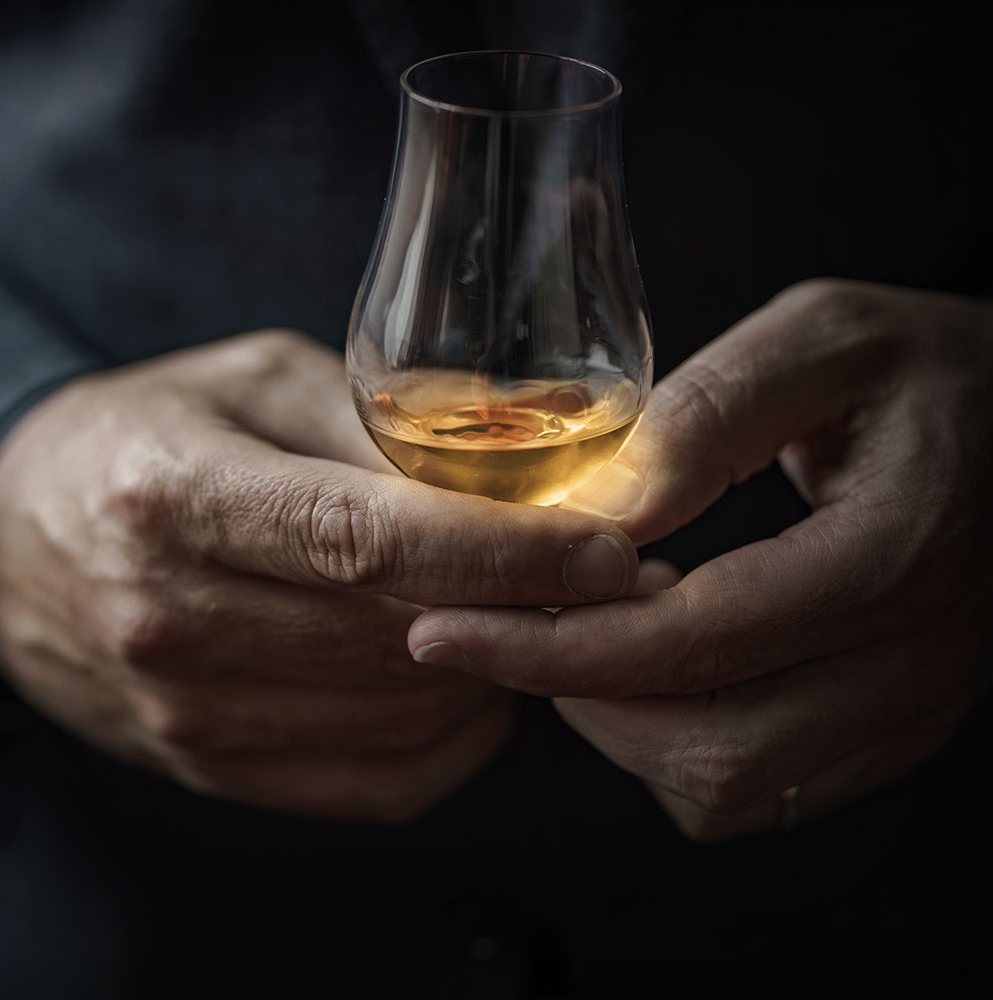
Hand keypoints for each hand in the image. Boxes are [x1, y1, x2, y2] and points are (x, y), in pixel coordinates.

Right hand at [0, 330, 638, 822]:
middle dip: (528, 610)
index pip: (367, 542)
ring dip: (496, 674)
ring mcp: (184, 710)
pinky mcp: (204, 765)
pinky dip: (449, 744)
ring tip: (539, 618)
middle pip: (398, 636)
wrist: (4, 541)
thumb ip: (375, 419)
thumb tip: (520, 463)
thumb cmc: (137, 437)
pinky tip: (472, 687)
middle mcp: (172, 617)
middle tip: (609, 577)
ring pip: (398, 718)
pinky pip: (370, 783)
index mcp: (178, 496)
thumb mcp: (246, 380)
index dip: (502, 552)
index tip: (608, 549)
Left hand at [409, 280, 992, 838]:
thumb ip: (708, 417)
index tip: (444, 627)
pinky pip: (763, 788)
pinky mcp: (891, 729)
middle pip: (709, 747)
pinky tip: (660, 654)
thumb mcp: (818, 340)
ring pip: (731, 788)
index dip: (550, 645)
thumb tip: (592, 515)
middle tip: (510, 616)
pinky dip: (678, 740)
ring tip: (592, 622)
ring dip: (625, 721)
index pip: (693, 643)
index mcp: (891, 554)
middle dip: (574, 694)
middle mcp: (914, 659)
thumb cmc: (922, 369)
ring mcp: (911, 710)